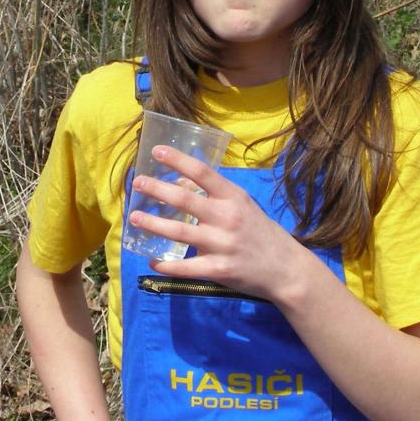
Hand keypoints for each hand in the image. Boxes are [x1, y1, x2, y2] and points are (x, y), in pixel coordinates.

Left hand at [128, 145, 312, 300]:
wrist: (285, 268)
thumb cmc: (260, 232)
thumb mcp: (242, 206)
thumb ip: (214, 195)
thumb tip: (179, 183)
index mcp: (233, 197)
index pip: (202, 173)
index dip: (178, 160)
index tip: (157, 151)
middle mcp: (226, 217)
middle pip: (184, 200)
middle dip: (157, 189)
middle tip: (137, 183)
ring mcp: (221, 244)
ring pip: (178, 232)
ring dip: (153, 224)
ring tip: (134, 218)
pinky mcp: (218, 269)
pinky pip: (185, 267)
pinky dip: (165, 264)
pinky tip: (152, 260)